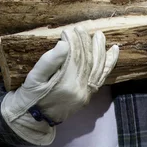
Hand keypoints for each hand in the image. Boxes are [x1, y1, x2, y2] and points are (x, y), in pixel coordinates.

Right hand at [1, 25, 118, 143]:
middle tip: (80, 28)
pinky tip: (114, 50)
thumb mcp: (35, 77)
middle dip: (85, 42)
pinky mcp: (89, 95)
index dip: (73, 41)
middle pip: (87, 60)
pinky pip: (102, 77)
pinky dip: (109, 62)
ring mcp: (87, 94)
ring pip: (98, 66)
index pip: (75, 56)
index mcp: (66, 84)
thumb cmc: (32, 94)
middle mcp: (80, 90)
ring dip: (99, 49)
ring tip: (99, 35)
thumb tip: (64, 44)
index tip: (67, 30)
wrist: (34, 119)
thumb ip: (49, 61)